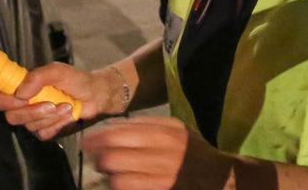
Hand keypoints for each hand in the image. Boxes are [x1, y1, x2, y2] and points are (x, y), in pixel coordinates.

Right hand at [0, 62, 124, 140]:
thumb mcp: (56, 71)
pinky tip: (66, 114)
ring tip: (64, 105)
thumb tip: (20, 91)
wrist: (94, 95)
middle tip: (50, 103)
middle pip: (11, 115)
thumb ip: (37, 77)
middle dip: (32, 111)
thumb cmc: (75, 80)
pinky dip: (56, 124)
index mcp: (21, 86)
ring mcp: (33, 118)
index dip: (4, 100)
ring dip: (49, 116)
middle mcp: (24, 103)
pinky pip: (42, 133)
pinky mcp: (44, 130)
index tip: (20, 97)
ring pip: (28, 125)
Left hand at [83, 117, 233, 189]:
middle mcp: (162, 155)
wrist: (219, 177)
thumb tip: (114, 125)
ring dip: (108, 176)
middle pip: (114, 157)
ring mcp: (162, 177)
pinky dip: (119, 186)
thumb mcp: (176, 128)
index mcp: (164, 133)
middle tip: (97, 159)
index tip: (88, 141)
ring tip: (109, 173)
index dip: (98, 138)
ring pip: (118, 178)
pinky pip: (129, 189)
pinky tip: (120, 183)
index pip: (119, 133)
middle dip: (99, 159)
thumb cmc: (191, 150)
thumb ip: (148, 124)